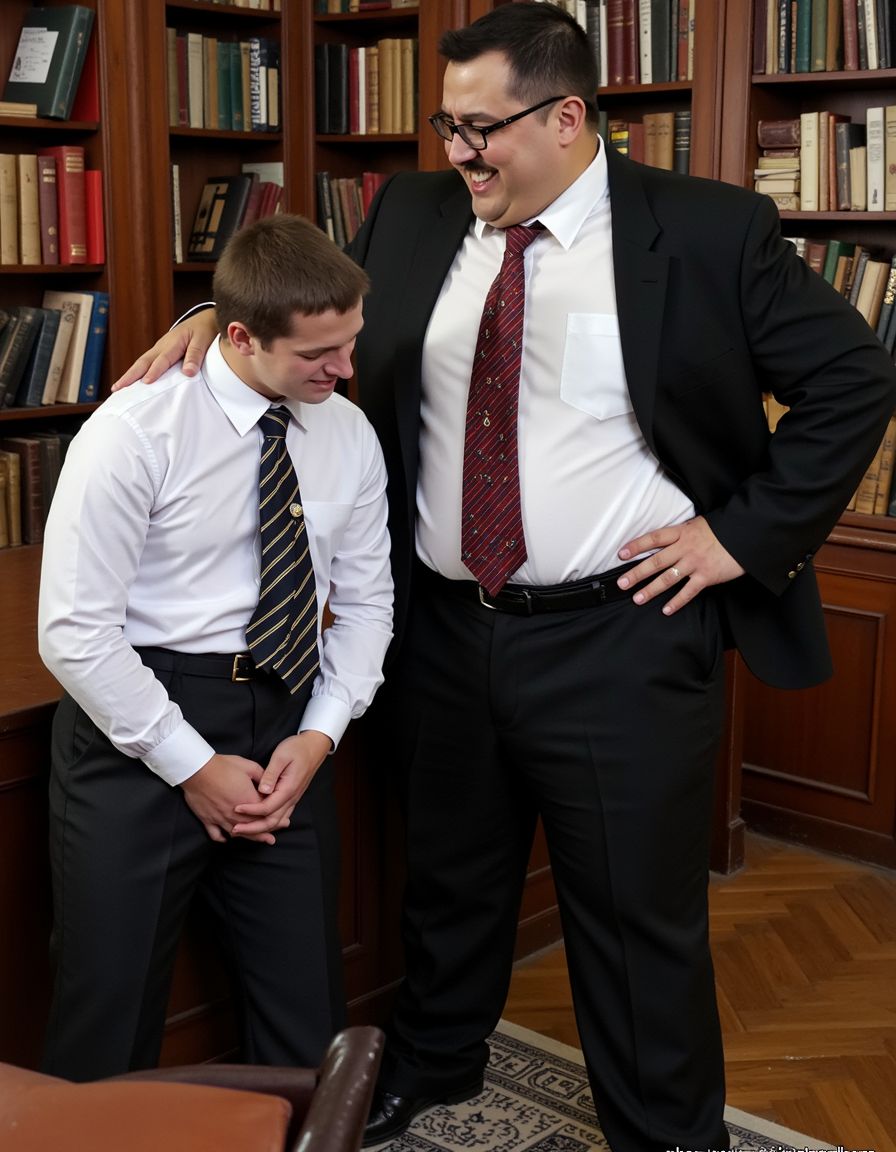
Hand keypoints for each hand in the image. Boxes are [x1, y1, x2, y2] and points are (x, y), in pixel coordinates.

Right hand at [111, 308, 217, 389]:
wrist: (205, 319)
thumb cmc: (205, 331)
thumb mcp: (203, 341)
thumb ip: (195, 356)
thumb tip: (188, 373)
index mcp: (173, 343)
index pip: (162, 360)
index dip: (154, 371)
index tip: (146, 382)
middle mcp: (162, 346)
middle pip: (143, 362)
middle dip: (130, 375)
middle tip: (118, 388)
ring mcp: (159, 348)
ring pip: (142, 363)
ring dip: (130, 375)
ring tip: (118, 388)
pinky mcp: (160, 352)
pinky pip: (146, 363)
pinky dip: (137, 372)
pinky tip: (132, 382)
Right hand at [180, 753, 269, 843]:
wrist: (198, 770)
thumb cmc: (223, 766)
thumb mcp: (248, 767)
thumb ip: (262, 776)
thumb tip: (269, 784)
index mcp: (248, 801)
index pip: (265, 813)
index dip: (275, 818)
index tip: (283, 821)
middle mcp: (235, 814)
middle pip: (254, 827)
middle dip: (266, 832)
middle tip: (273, 837)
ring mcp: (221, 818)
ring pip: (238, 833)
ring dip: (250, 838)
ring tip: (259, 841)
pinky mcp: (208, 819)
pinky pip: (216, 834)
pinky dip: (222, 838)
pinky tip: (228, 839)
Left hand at [230, 730, 331, 839]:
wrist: (314, 747)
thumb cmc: (297, 749)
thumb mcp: (281, 756)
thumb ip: (271, 774)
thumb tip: (262, 790)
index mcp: (288, 789)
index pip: (267, 807)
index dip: (251, 810)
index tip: (236, 808)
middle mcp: (291, 798)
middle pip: (272, 821)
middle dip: (253, 828)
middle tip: (235, 829)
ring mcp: (292, 799)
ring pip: (276, 821)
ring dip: (259, 828)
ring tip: (242, 829)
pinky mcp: (291, 798)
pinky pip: (280, 816)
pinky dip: (267, 823)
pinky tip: (256, 824)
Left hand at [616, 515, 744, 615]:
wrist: (746, 534)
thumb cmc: (722, 529)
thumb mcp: (697, 525)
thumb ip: (680, 534)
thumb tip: (664, 540)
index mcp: (681, 533)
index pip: (653, 539)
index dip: (636, 546)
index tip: (621, 554)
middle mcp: (685, 548)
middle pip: (656, 561)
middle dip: (636, 573)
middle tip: (621, 584)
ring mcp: (695, 563)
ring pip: (668, 578)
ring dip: (651, 590)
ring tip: (637, 598)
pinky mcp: (707, 576)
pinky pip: (688, 591)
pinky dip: (677, 602)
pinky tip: (666, 610)